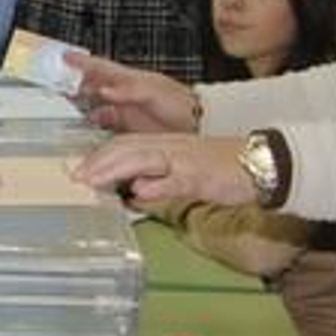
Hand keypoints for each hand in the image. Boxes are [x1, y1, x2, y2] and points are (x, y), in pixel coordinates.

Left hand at [71, 133, 251, 204]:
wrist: (260, 162)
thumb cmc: (222, 168)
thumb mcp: (185, 170)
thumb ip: (159, 177)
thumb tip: (135, 188)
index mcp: (165, 144)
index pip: (124, 144)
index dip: (99, 155)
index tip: (78, 169)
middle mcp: (171, 147)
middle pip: (127, 147)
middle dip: (98, 161)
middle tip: (75, 176)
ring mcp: (184, 159)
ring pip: (143, 158)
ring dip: (115, 169)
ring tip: (93, 180)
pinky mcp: (200, 175)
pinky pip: (175, 179)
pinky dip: (156, 185)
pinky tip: (139, 192)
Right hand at [72, 53, 198, 132]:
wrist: (198, 125)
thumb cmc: (181, 104)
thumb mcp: (155, 93)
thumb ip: (129, 91)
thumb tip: (105, 89)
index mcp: (129, 80)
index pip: (99, 68)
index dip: (81, 62)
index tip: (63, 56)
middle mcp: (123, 94)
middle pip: (93, 84)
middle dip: (73, 82)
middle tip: (54, 81)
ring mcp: (125, 110)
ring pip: (96, 104)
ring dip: (81, 104)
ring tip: (64, 104)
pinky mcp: (128, 127)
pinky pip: (105, 123)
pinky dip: (93, 124)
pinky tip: (86, 128)